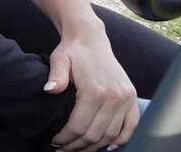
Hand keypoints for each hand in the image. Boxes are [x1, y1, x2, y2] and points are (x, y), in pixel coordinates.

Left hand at [47, 23, 138, 151]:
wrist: (91, 38)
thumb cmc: (72, 51)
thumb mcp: (59, 59)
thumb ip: (55, 76)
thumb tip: (49, 90)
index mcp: (95, 90)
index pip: (79, 126)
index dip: (66, 138)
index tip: (55, 141)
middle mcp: (114, 97)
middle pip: (96, 135)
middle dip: (78, 146)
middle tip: (64, 149)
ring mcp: (125, 98)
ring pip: (112, 135)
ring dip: (96, 146)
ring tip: (79, 148)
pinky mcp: (131, 97)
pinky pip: (131, 126)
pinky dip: (121, 139)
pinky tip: (107, 145)